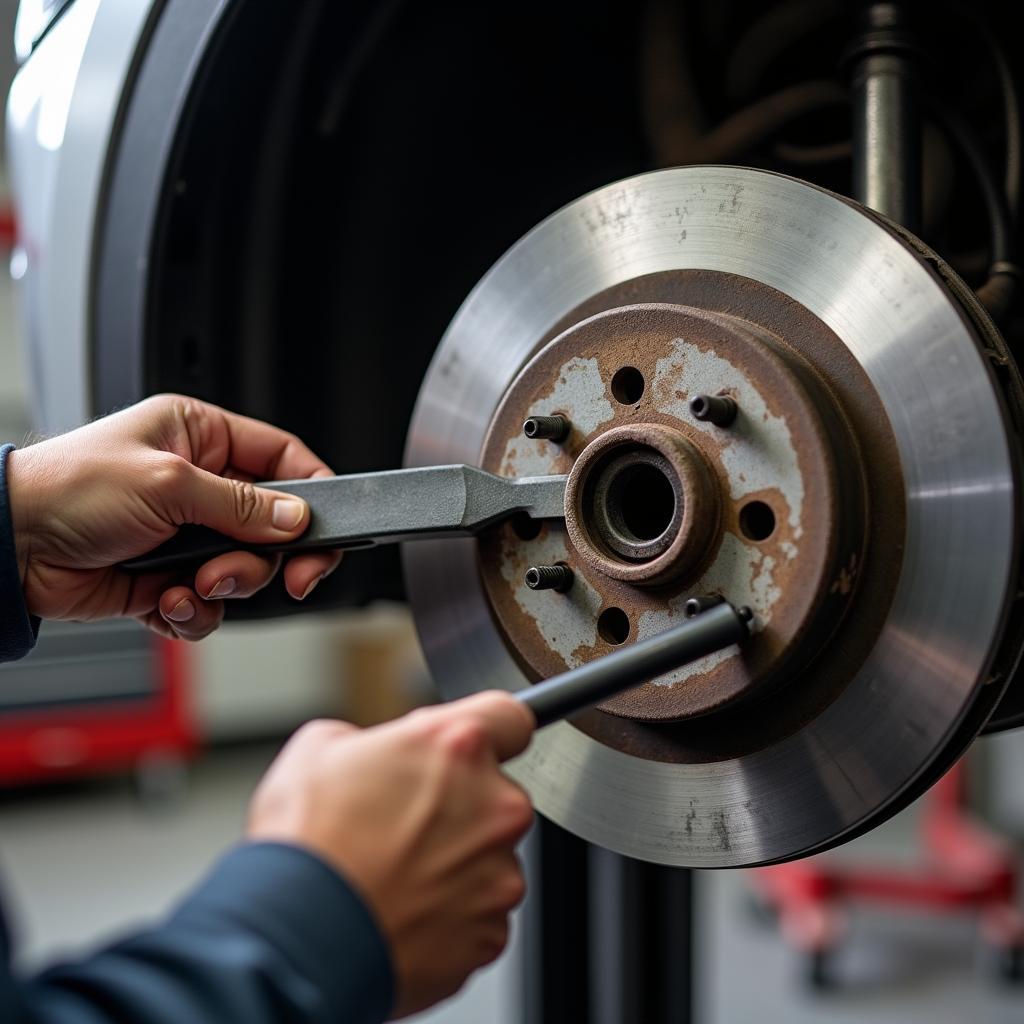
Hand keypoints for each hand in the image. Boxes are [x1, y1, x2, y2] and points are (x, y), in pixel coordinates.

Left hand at [6, 394, 341, 638]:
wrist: (6, 547)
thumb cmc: (67, 489)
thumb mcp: (168, 483)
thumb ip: (241, 504)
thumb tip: (295, 518)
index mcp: (201, 437)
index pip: (282, 459)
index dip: (312, 493)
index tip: (326, 528)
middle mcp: (199, 485)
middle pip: (273, 526)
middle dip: (269, 557)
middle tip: (286, 576)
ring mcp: (184, 534)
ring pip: (244, 571)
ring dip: (226, 585)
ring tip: (193, 582)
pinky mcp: (167, 578)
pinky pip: (209, 604)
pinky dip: (194, 611)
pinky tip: (167, 600)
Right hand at [247, 691, 536, 1018]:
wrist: (296, 941)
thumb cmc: (306, 844)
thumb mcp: (320, 747)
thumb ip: (374, 740)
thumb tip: (380, 755)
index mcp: (458, 747)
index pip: (510, 717)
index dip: (491, 730)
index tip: (475, 746)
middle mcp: (494, 807)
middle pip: (496, 795)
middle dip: (459, 806)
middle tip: (401, 825)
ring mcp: (497, 874)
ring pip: (489, 858)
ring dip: (455, 864)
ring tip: (394, 876)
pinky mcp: (490, 933)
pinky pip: (479, 916)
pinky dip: (450, 916)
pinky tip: (403, 911)